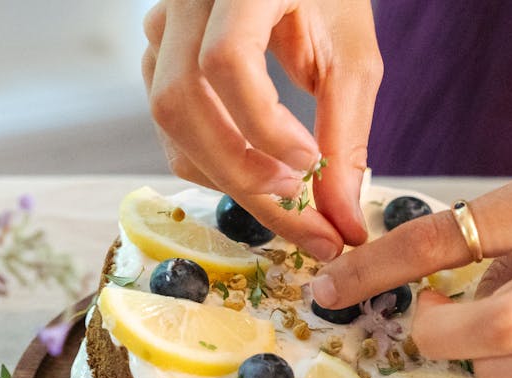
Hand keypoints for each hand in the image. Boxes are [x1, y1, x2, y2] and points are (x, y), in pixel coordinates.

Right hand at [141, 0, 381, 260]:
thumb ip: (345, 135)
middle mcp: (187, 0)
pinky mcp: (160, 56)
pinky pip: (170, 124)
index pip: (225, 59)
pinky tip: (256, 172)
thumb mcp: (352, 57)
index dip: (263, 125)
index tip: (309, 163)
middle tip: (299, 206)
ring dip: (223, 174)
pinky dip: (210, 161)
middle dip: (239, 171)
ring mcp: (163, 26)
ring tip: (286, 194)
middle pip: (181, 100)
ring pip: (168, 118)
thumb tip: (342, 222)